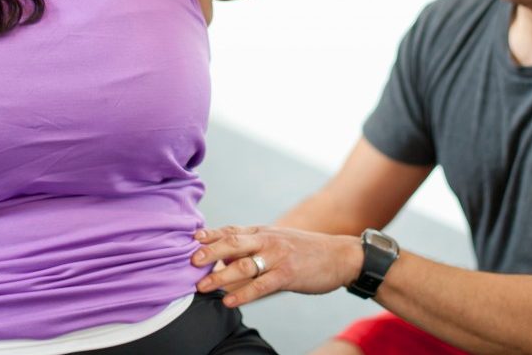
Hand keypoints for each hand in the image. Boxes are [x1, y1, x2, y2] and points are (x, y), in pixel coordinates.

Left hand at [191, 225, 363, 307]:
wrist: (340, 256)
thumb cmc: (306, 250)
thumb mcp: (279, 241)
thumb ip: (254, 246)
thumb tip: (224, 257)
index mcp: (264, 232)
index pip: (232, 230)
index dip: (211, 234)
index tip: (192, 238)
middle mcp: (268, 240)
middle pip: (233, 243)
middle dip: (209, 252)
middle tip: (190, 261)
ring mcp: (278, 257)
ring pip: (243, 266)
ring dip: (220, 276)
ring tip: (202, 286)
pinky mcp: (288, 275)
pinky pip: (261, 285)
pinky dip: (243, 294)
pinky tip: (228, 301)